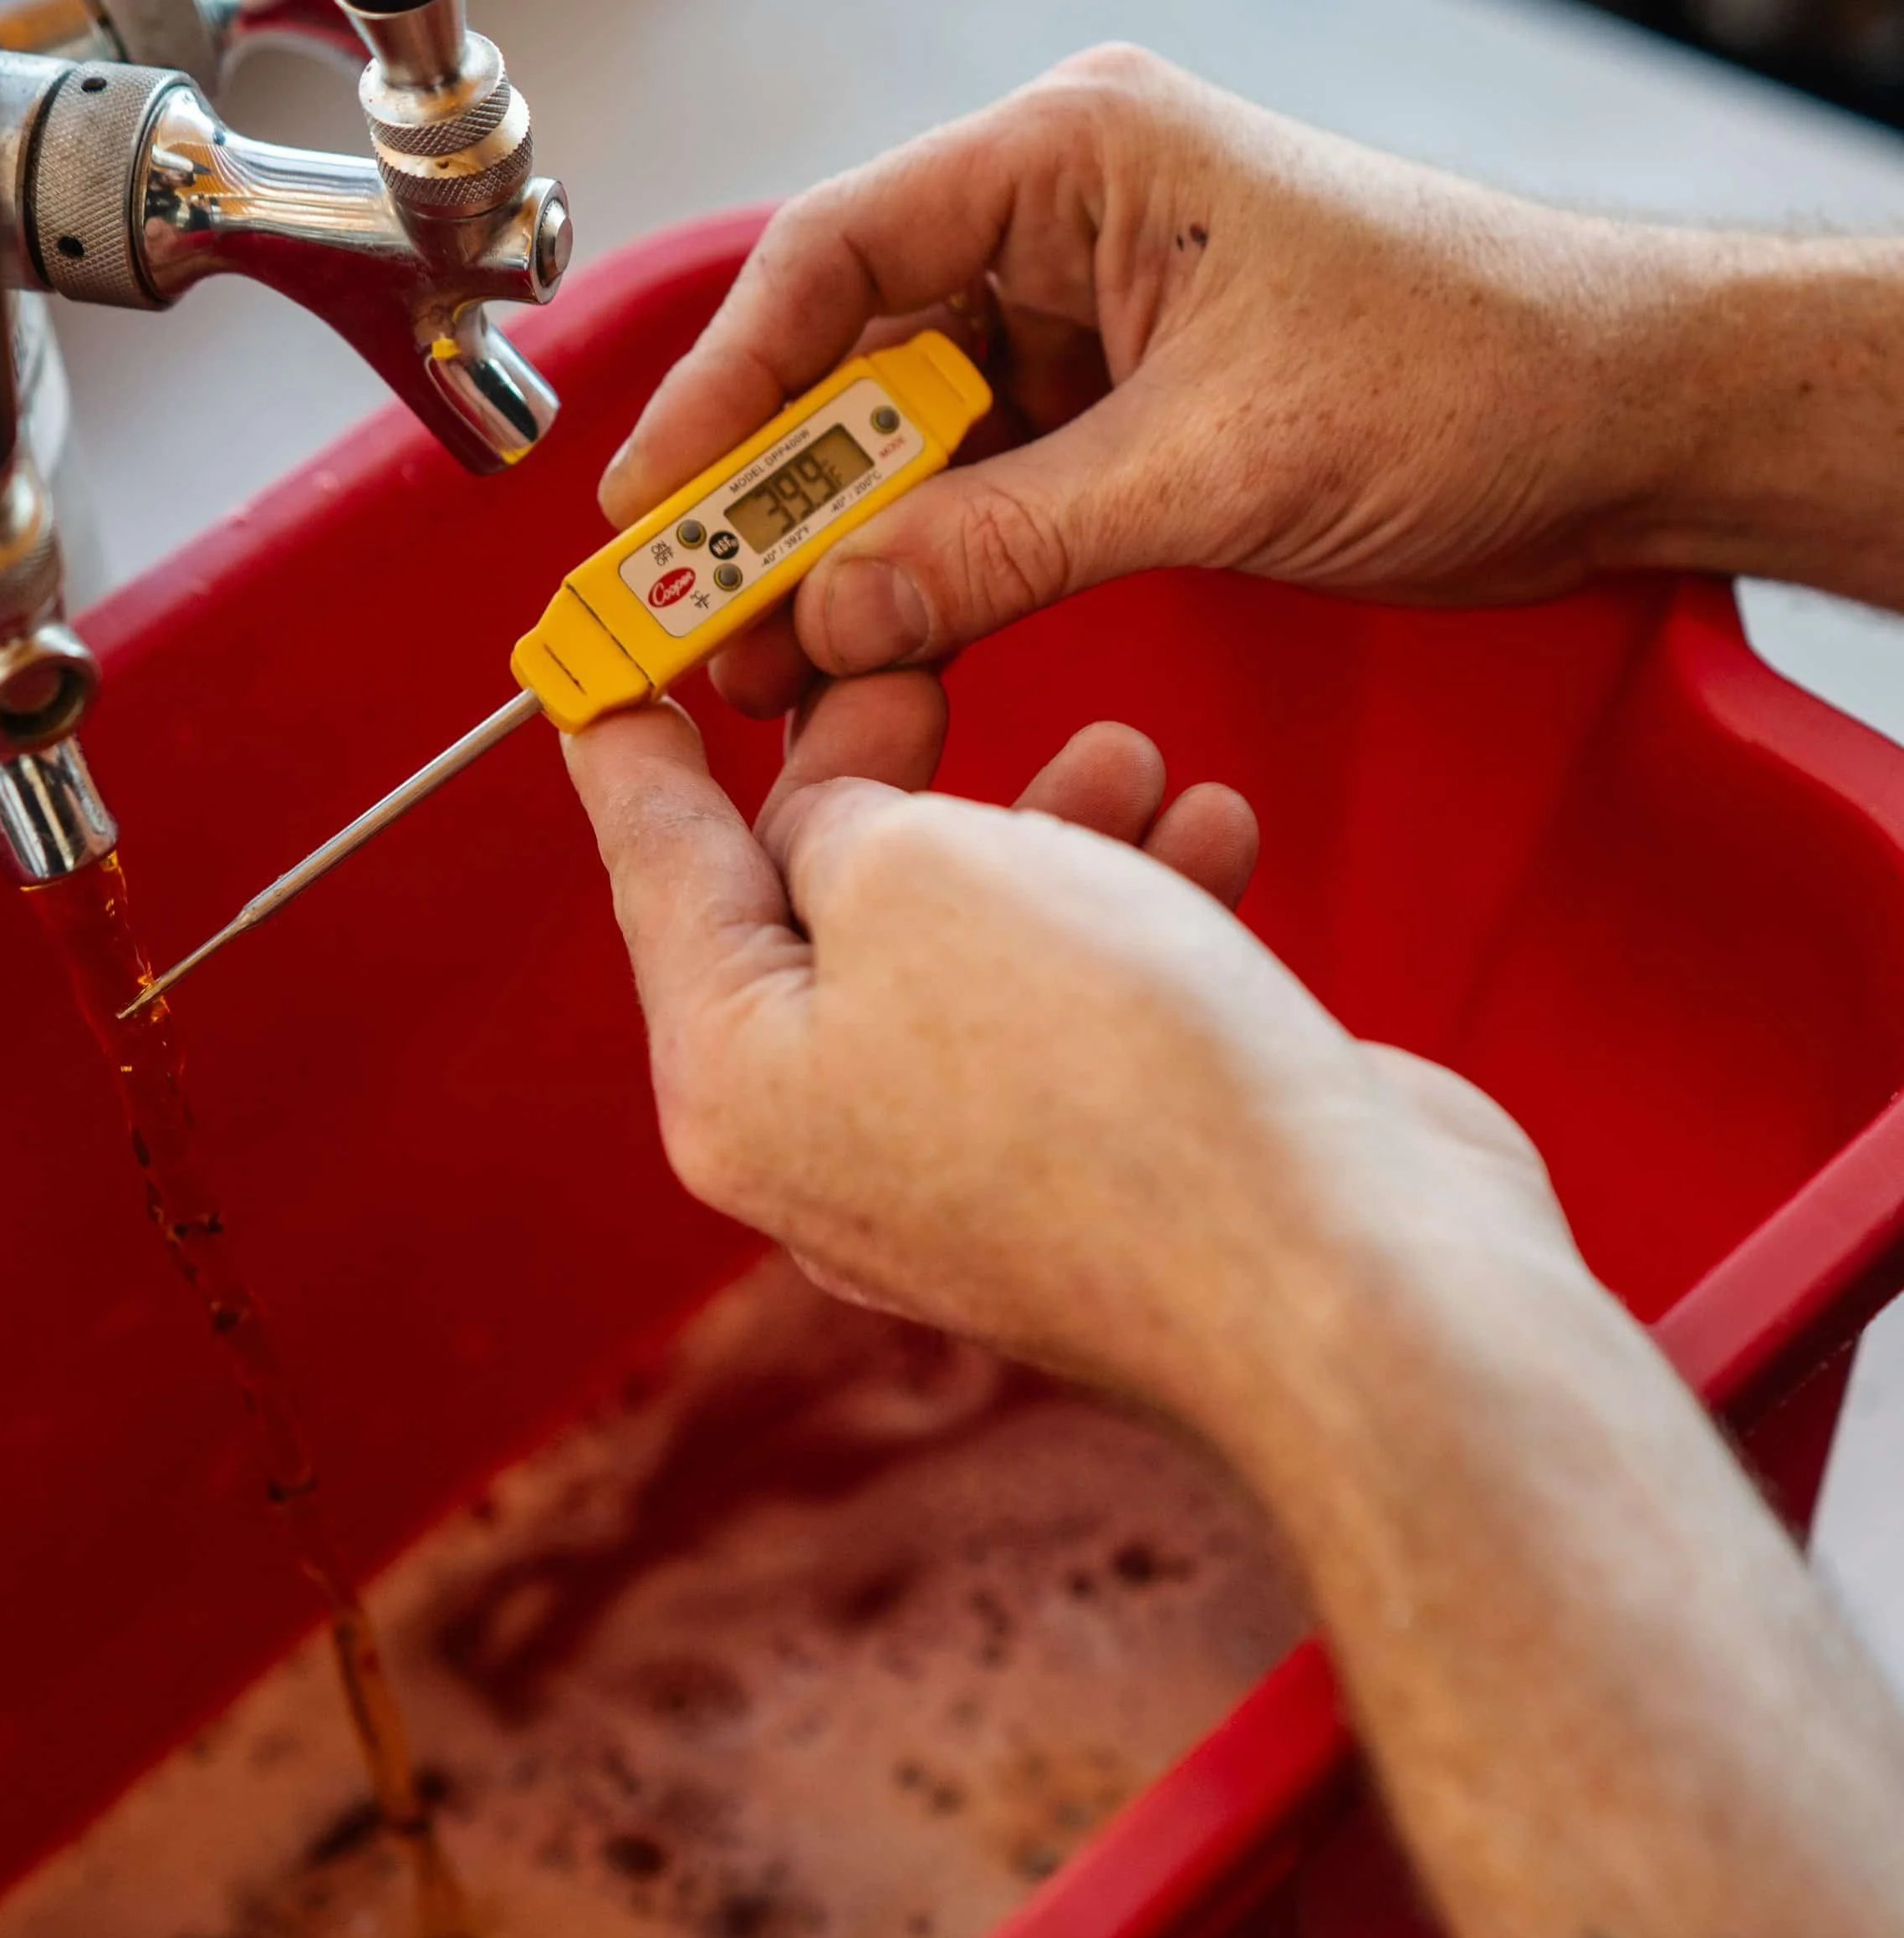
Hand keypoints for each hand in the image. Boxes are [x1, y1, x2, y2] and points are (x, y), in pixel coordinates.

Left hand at [565, 672, 1579, 1471]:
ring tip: (1127, 751)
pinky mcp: (1101, 1177)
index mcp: (735, 1084)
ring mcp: (970, 1177)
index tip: (599, 671)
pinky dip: (1136, 912)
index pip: (655, 871)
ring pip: (969, 944)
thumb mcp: (917, 866)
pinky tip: (1207, 836)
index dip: (632, 751)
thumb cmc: (1107, 1073)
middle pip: (815, 905)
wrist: (1339, 1278)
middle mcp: (830, 1148)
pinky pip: (1079, 1009)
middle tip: (914, 659)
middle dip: (878, 767)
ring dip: (1047, 826)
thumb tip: (844, 828)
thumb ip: (838, 816)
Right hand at [598, 46, 1688, 717]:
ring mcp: (1097, 317)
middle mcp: (1067, 219)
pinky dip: (935, 565)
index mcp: (1075, 156)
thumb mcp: (1216, 466)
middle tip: (702, 616)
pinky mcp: (1133, 409)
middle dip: (779, 493)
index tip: (653, 501)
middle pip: (856, 352)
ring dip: (851, 548)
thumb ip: (1010, 541)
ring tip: (777, 662)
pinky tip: (881, 643)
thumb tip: (839, 612)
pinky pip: (992, 486)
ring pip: (917, 434)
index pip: (837, 252)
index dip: (727, 382)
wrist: (1626, 420)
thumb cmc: (1469, 368)